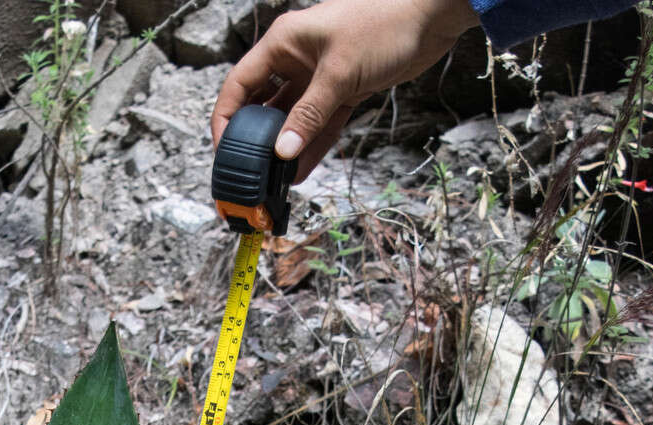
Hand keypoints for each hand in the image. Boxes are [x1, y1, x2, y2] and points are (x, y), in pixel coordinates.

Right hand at [212, 0, 480, 182]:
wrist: (429, 17)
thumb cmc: (382, 24)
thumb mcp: (338, 73)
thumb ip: (309, 114)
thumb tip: (283, 152)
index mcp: (283, 44)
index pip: (241, 84)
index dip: (226, 117)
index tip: (222, 149)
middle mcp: (296, 60)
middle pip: (264, 104)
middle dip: (256, 138)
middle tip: (250, 170)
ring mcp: (319, 76)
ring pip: (293, 118)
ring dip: (286, 146)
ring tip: (275, 179)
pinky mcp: (343, 90)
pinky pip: (320, 123)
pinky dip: (312, 144)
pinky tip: (301, 169)